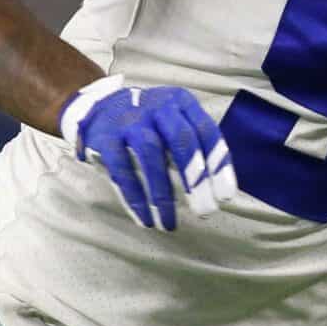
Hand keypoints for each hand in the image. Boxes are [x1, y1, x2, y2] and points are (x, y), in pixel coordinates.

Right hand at [58, 75, 237, 230]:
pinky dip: (134, 197)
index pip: (207, 131)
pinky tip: (144, 218)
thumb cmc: (151, 122)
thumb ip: (196, 145)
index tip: (225, 196)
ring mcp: (130, 121)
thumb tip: (220, 188)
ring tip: (169, 224)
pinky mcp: (106, 138)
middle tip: (204, 211)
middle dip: (195, 178)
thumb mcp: (176, 120)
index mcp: (182, 102)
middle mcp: (158, 107)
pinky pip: (121, 170)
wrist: (101, 106)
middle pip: (182, 139)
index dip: (218, 164)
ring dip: (162, 194)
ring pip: (150, 155)